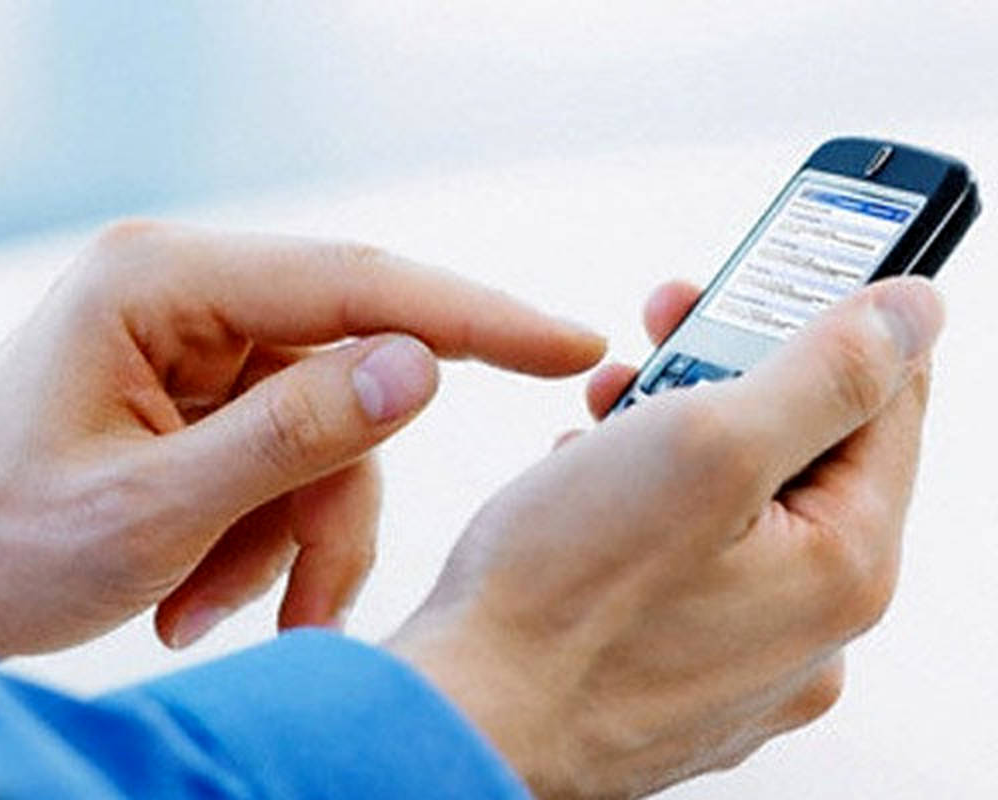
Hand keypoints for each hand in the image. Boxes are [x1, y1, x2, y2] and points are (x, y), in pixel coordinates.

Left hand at [0, 222, 605, 656]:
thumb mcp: (148, 507)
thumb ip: (292, 435)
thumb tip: (425, 366)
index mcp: (162, 282)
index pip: (355, 282)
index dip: (473, 315)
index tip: (569, 344)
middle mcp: (191, 295)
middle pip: (350, 380)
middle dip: (334, 504)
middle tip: (304, 605)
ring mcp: (203, 346)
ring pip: (329, 437)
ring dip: (293, 539)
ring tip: (213, 611)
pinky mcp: (209, 394)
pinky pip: (292, 460)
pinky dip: (267, 538)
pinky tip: (200, 593)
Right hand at [388, 277, 941, 797]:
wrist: (461, 718)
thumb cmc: (560, 598)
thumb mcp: (704, 445)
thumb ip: (825, 372)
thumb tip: (913, 312)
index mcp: (842, 568)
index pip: (892, 406)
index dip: (837, 320)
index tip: (777, 275)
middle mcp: (809, 627)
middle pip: (807, 454)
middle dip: (734, 374)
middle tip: (668, 328)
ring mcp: (743, 658)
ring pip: (741, 506)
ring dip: (681, 436)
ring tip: (610, 410)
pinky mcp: (680, 669)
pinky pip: (695, 561)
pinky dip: (652, 507)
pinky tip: (592, 487)